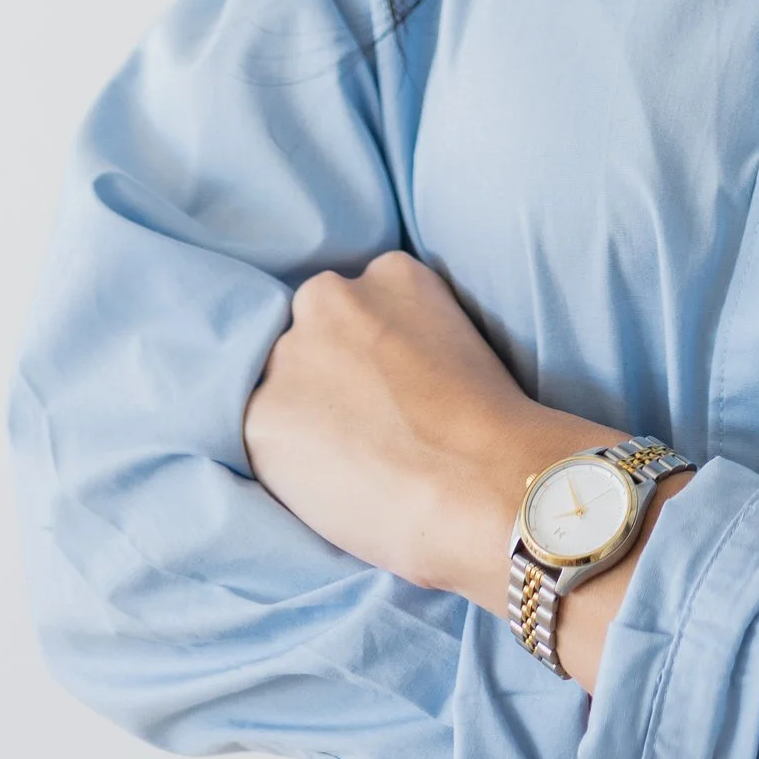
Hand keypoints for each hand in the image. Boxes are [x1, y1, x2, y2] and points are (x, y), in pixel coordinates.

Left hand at [241, 252, 676, 683]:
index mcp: (390, 273)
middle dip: (328, 378)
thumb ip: (406, 341)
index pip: (355, 307)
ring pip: (281, 388)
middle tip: (367, 429)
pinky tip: (335, 485)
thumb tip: (377, 381)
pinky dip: (288, 464)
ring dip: (303, 419)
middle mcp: (329, 297)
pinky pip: (265, 440)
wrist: (487, 486)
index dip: (368, 358)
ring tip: (353, 466)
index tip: (389, 392)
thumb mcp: (460, 345)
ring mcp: (290, 354)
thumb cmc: (495, 433)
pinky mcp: (262, 415)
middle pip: (311, 339)